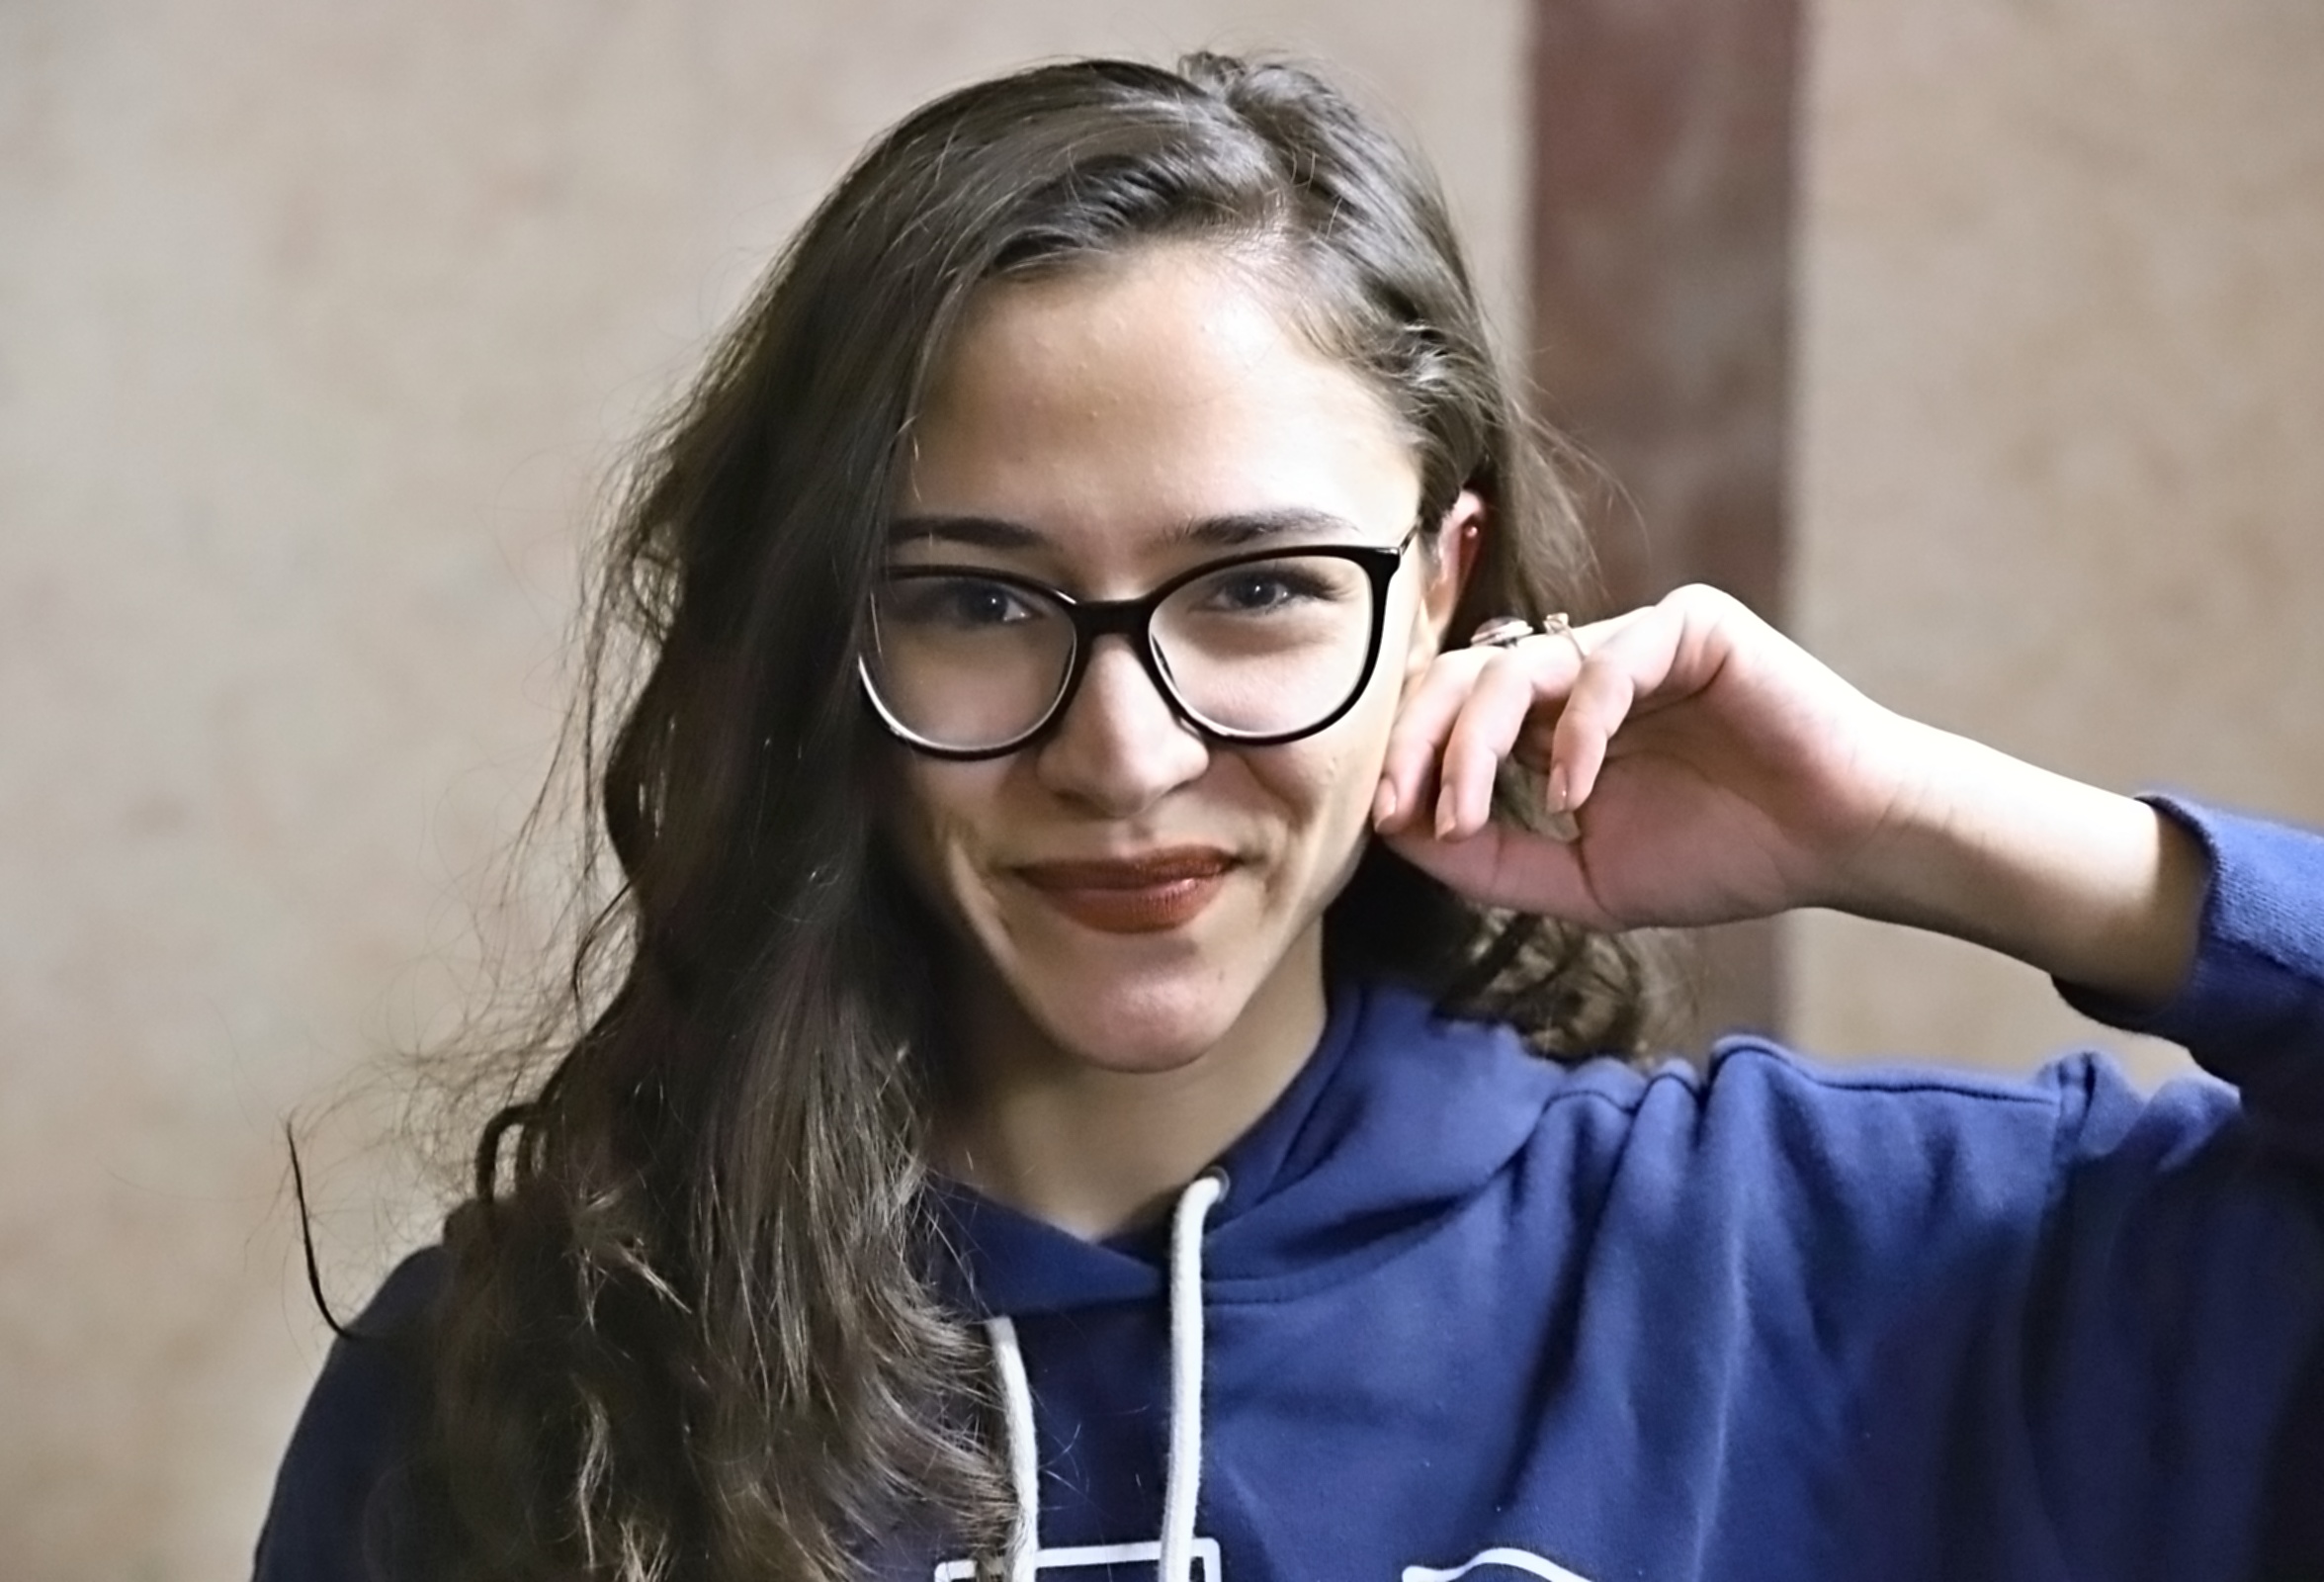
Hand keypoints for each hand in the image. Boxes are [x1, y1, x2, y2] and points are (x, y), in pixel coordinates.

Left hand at [1372, 583, 2202, 1006]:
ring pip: (1514, 665)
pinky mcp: (1688, 626)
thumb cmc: (1725, 856)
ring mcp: (1631, 643)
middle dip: (1417, 743)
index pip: (1449, 710)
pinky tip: (1571, 795)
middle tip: (1402, 810)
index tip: (1382, 820)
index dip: (1405, 756)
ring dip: (1473, 744)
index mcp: (1551, 722)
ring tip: (1468, 814)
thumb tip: (1395, 833)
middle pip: (1460, 675)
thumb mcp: (1583, 879)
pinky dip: (1574, 733)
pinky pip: (1604, 665)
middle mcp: (1581, 671)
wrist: (1840, 845)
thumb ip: (1491, 861)